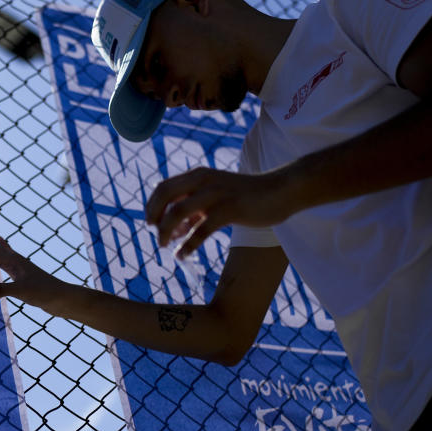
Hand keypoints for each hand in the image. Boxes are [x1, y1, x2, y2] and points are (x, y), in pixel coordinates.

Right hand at [0, 233, 68, 309]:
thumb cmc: (45, 293)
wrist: (63, 297)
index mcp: (13, 260)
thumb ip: (1, 291)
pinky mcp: (21, 270)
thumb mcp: (22, 292)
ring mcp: (19, 263)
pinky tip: (0, 240)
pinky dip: (1, 246)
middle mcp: (15, 258)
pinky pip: (6, 254)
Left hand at [146, 167, 295, 256]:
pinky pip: (200, 230)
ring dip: (166, 232)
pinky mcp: (230, 209)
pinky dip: (187, 245)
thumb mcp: (216, 196)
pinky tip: (183, 255)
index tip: (151, 223)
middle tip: (155, 235)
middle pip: (165, 196)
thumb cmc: (247, 196)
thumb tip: (175, 228)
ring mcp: (216, 194)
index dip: (152, 206)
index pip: (163, 187)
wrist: (280, 191)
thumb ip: (195, 207)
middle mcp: (203, 180)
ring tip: (165, 247)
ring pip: (178, 212)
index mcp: (198, 175)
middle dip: (154, 217)